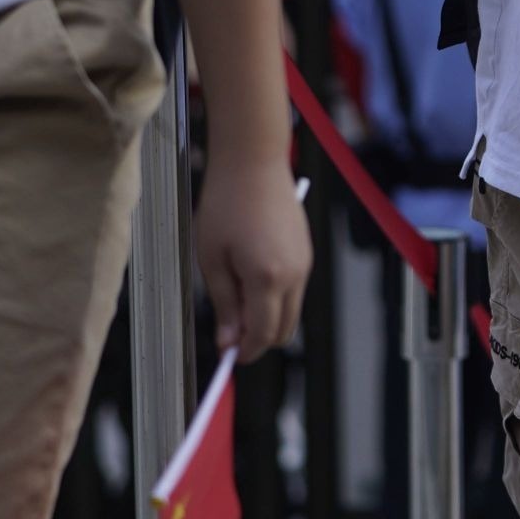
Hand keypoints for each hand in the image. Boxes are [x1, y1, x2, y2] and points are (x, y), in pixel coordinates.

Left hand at [198, 157, 312, 361]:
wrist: (254, 162)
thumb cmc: (228, 203)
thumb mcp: (212, 258)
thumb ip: (224, 304)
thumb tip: (228, 340)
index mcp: (267, 278)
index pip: (262, 334)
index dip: (244, 351)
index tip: (227, 356)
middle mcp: (294, 274)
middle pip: (283, 330)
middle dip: (258, 339)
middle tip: (229, 330)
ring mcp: (305, 263)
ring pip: (291, 311)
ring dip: (267, 317)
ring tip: (236, 296)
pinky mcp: (307, 252)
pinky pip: (295, 290)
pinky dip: (276, 297)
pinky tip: (251, 276)